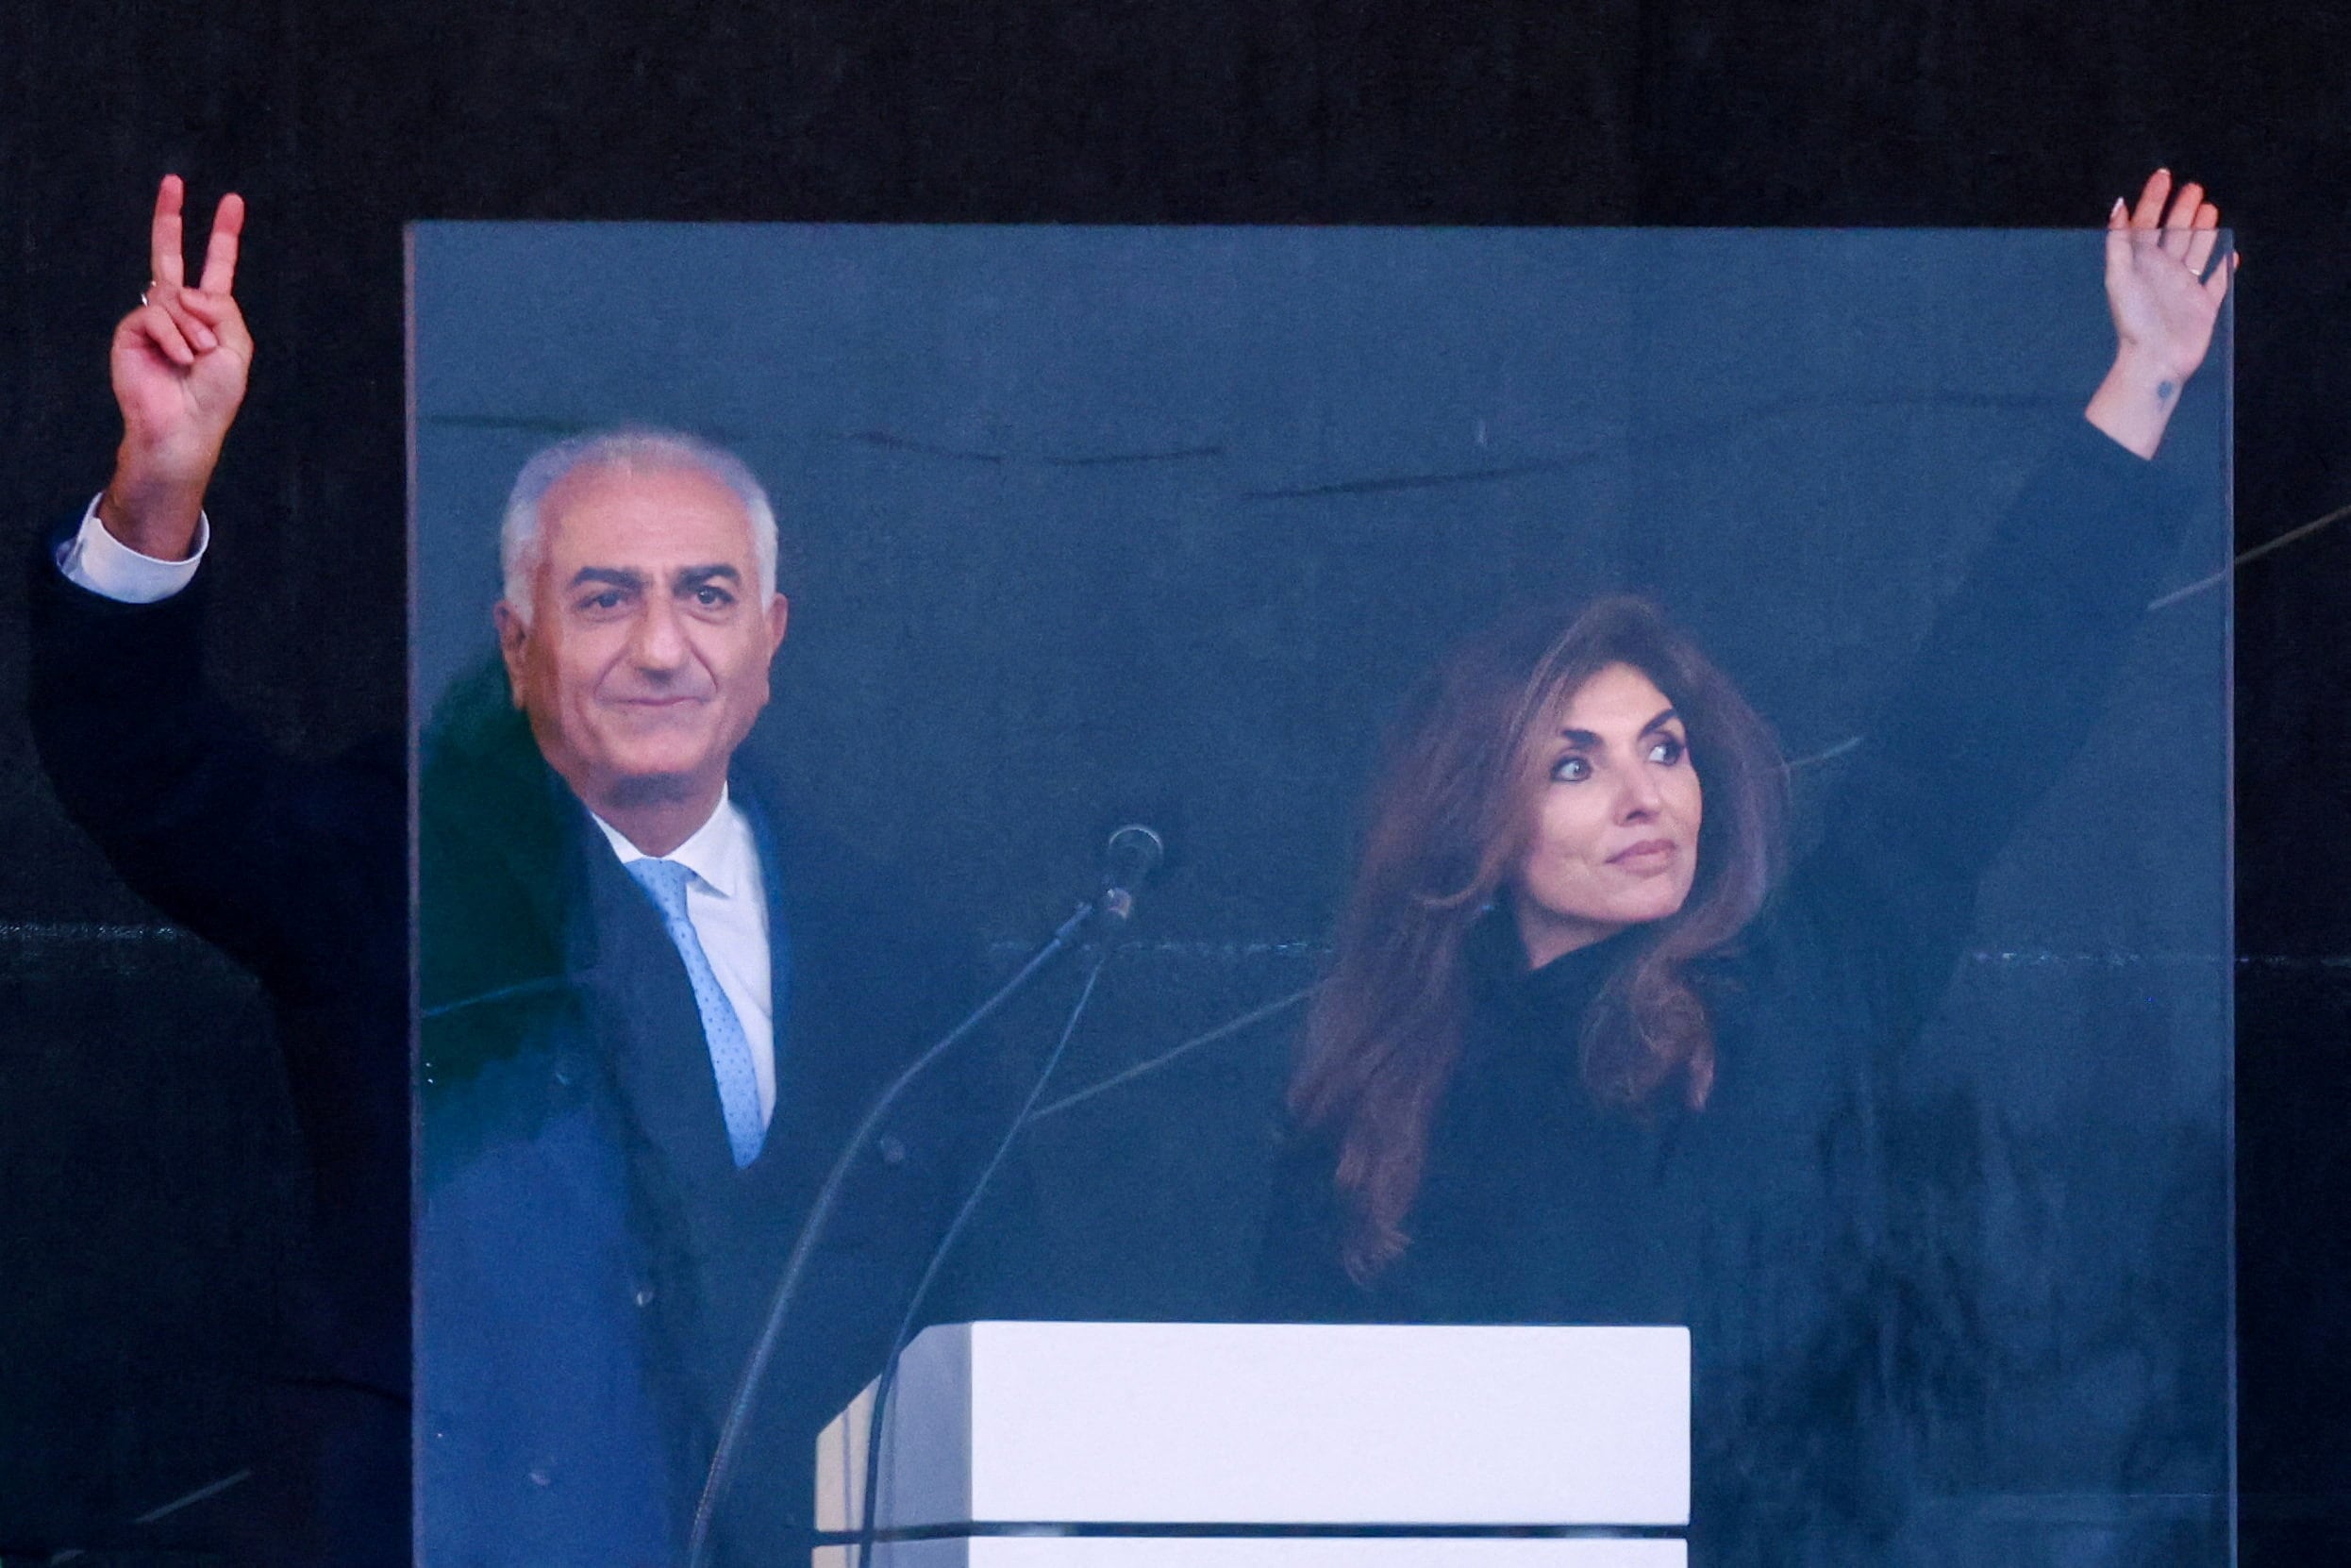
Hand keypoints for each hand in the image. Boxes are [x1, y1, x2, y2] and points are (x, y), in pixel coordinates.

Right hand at [99, 175, 251, 559]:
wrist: (186, 427)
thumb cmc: (214, 396)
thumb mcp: (237, 349)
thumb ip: (223, 310)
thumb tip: (186, 290)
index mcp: (211, 313)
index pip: (217, 266)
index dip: (224, 235)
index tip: (233, 202)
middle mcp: (179, 310)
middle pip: (172, 255)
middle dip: (172, 217)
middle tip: (173, 181)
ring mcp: (153, 318)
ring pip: (175, 296)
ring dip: (194, 330)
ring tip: (195, 360)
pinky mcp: (132, 330)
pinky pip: (157, 314)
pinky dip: (174, 337)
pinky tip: (178, 359)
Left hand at [2085, 169, 2234, 458]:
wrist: (2155, 361)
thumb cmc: (2134, 321)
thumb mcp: (2119, 278)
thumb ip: (2118, 243)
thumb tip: (2118, 207)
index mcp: (2141, 264)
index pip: (2147, 224)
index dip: (2153, 200)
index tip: (2163, 175)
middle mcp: (2162, 273)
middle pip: (2175, 233)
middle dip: (2182, 210)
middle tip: (2193, 187)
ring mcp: (2184, 288)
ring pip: (2196, 251)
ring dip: (2203, 230)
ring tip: (2210, 208)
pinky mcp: (2203, 305)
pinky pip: (2217, 280)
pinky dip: (2224, 265)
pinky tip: (2231, 251)